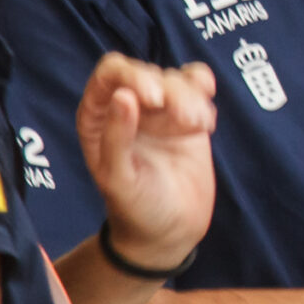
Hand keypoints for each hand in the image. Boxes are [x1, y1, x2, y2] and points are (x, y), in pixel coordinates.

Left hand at [77, 54, 216, 271]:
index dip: (133, 75)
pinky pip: (197, 84)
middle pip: (149, 72)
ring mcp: (159, 110)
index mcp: (98, 117)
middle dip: (170, 90)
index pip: (111, 73)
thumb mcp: (119, 179)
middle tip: (187, 120)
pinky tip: (205, 122)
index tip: (155, 98)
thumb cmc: (135, 209)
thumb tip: (124, 95)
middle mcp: (127, 107)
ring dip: (192, 97)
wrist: (170, 231)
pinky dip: (204, 93)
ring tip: (199, 126)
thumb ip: (116, 136)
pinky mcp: (186, 116)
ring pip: (176, 78)